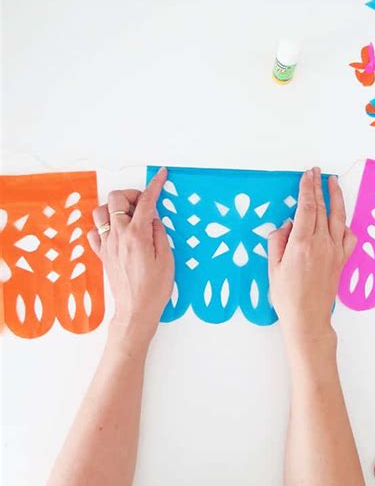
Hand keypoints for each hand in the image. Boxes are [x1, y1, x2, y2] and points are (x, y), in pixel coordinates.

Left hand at [87, 168, 173, 347]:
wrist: (136, 311)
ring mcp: (107, 244)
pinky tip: (117, 233)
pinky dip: (104, 226)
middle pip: (115, 198)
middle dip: (131, 195)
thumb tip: (153, 218)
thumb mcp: (167, 258)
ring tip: (130, 217)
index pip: (146, 201)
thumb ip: (159, 233)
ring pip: (100, 212)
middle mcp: (118, 235)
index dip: (155, 185)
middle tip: (144, 205)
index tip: (161, 175)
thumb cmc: (155, 288)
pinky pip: (95, 232)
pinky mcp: (102, 255)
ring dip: (115, 208)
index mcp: (137, 235)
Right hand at [268, 167, 356, 358]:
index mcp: (301, 244)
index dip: (307, 188)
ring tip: (333, 183)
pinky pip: (348, 237)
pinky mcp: (342, 261)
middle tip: (316, 173)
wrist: (308, 318)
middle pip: (322, 208)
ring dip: (336, 198)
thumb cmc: (287, 296)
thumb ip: (277, 241)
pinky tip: (341, 220)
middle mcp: (321, 244)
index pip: (306, 208)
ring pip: (338, 218)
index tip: (307, 175)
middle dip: (318, 187)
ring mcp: (334, 252)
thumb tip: (286, 226)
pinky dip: (345, 225)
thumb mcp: (272, 267)